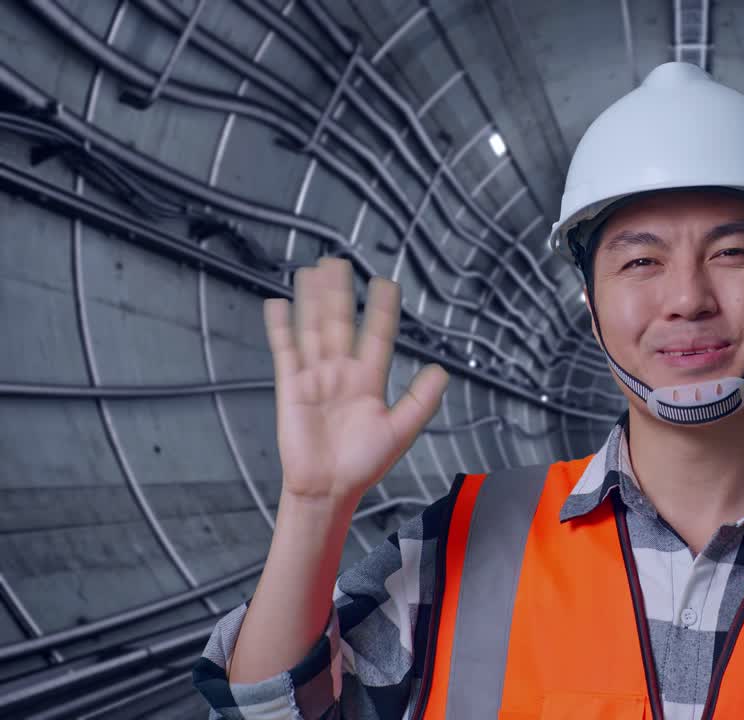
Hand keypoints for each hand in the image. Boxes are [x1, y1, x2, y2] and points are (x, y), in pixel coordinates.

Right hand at [263, 257, 448, 507]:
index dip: (381, 310)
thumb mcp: (400, 430)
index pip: (376, 335)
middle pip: (341, 323)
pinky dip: (281, 328)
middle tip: (340, 262)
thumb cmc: (363, 463)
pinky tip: (279, 304)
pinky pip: (285, 352)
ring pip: (314, 329)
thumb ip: (421, 400)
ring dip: (312, 300)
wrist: (329, 489)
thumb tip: (443, 370)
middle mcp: (342, 373)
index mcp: (369, 380)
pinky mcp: (291, 388)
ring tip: (313, 271)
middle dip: (340, 293)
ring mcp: (316, 378)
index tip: (386, 284)